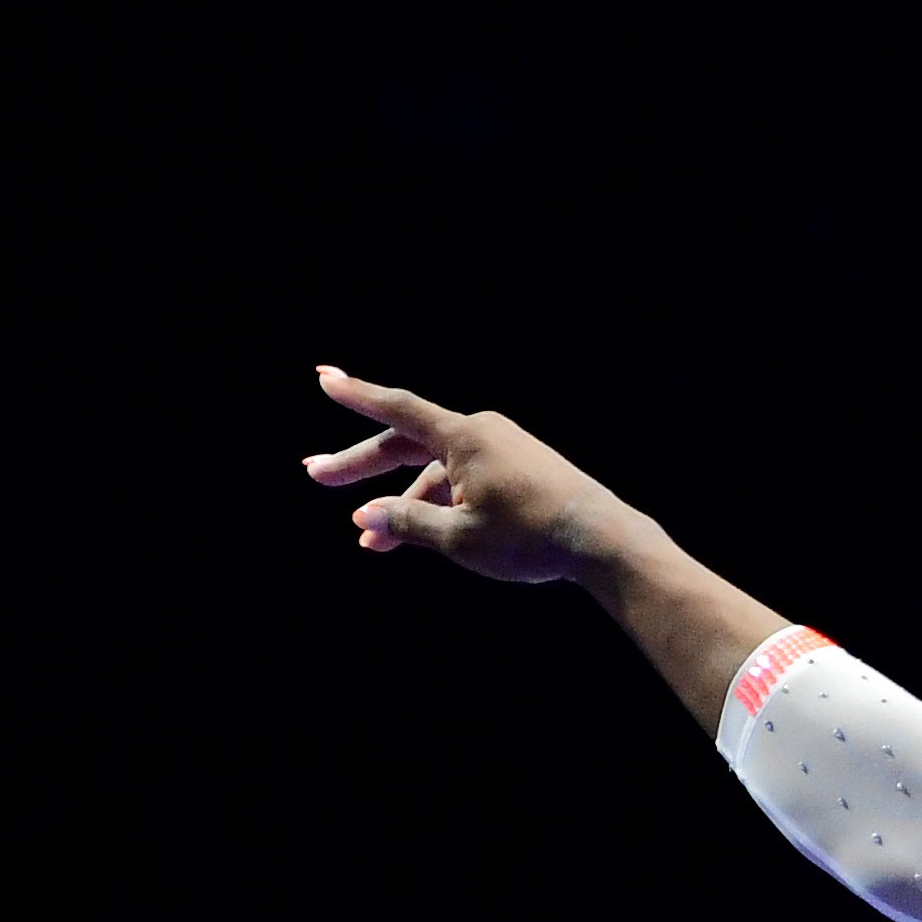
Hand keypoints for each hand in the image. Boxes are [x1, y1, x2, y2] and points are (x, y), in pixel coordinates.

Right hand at [300, 367, 648, 583]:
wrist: (605, 542)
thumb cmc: (532, 538)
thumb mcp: (460, 537)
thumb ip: (408, 523)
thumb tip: (366, 517)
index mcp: (465, 437)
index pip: (397, 409)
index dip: (357, 395)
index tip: (324, 378)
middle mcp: (483, 433)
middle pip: (408, 444)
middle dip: (361, 464)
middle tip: (316, 476)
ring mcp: (504, 451)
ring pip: (436, 473)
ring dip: (403, 503)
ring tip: (372, 541)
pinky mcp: (520, 471)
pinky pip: (465, 482)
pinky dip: (439, 505)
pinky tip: (419, 534)